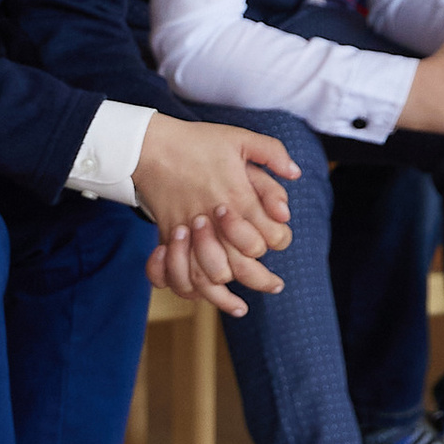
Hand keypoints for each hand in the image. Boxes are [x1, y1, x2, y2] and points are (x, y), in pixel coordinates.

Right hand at [132, 115, 299, 316]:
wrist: (148, 145)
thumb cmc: (195, 141)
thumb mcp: (240, 137)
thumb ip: (272, 153)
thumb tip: (295, 174)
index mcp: (238, 198)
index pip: (270, 238)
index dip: (278, 241)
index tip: (278, 239)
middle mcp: (215, 221)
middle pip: (244, 267)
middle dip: (261, 280)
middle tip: (274, 285)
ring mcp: (189, 231)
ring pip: (210, 277)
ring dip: (224, 294)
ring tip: (240, 305)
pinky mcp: (168, 235)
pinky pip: (178, 273)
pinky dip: (187, 289)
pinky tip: (201, 297)